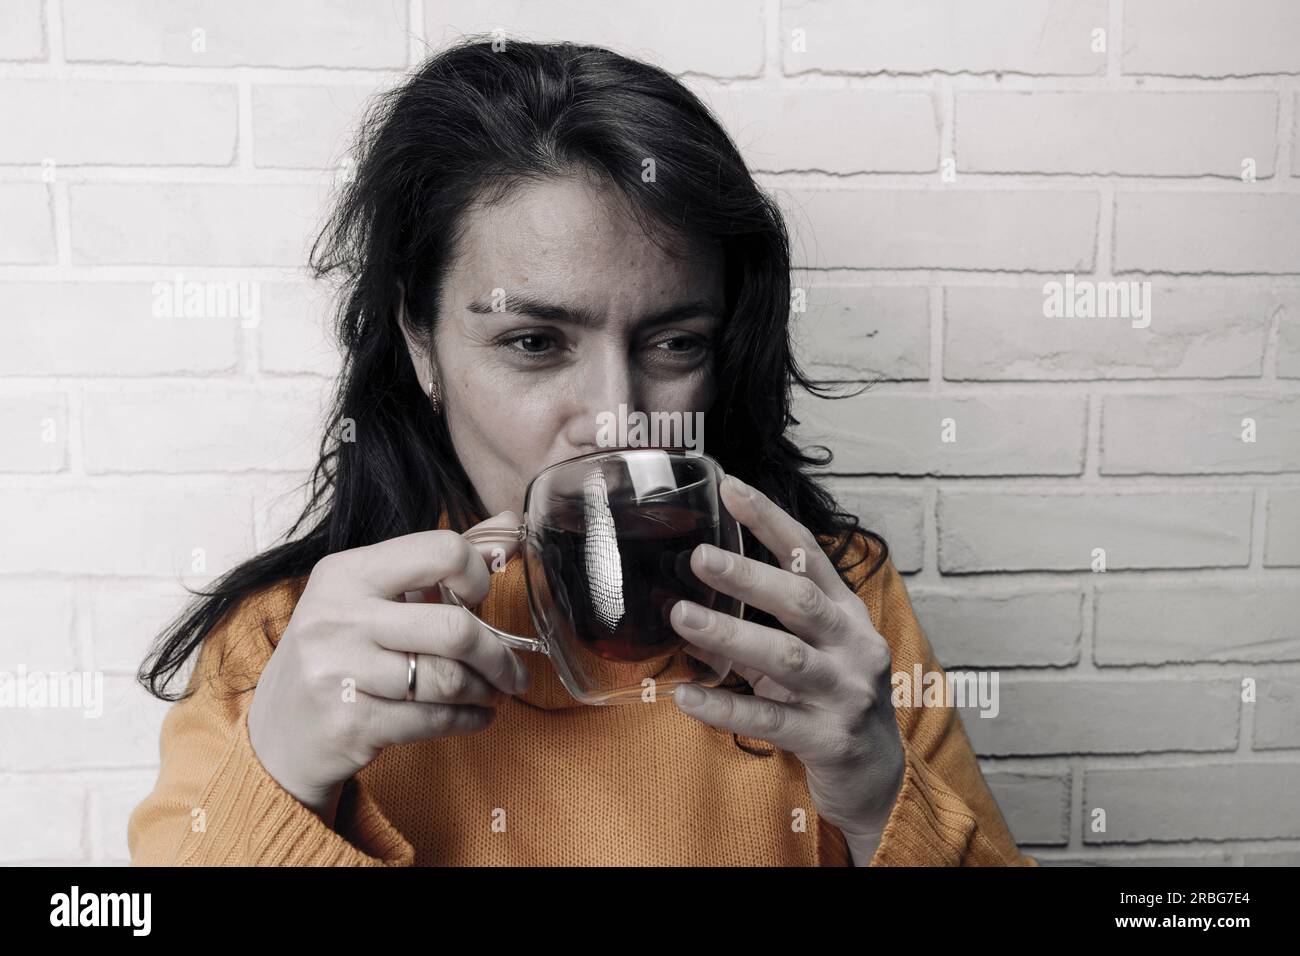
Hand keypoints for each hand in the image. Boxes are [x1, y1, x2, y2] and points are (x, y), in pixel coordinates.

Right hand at [247, 512, 532, 822]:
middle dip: (498, 655)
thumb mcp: (372, 596)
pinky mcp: (350, 723)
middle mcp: (338, 616)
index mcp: (347, 572)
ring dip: (486, 690)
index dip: (477, 577)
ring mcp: (339, 671)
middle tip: (513, 669)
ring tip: (493, 691)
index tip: (480, 600)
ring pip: (449, 680)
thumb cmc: (339, 653)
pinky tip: (477, 715)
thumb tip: (510, 526)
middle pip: (455, 628)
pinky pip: (433, 720)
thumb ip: (439, 562)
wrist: (280, 733)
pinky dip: (469, 719)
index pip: (441, 551)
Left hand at [668, 475, 905, 850]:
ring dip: (729, 635)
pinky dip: (724, 705)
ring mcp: (845, 693)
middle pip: (800, 601)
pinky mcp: (827, 739)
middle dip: (748, 576)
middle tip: (698, 557)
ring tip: (682, 616)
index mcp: (848, 614)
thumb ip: (771, 618)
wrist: (877, 774)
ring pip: (784, 658)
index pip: (809, 556)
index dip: (770, 520)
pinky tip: (686, 695)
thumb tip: (697, 583)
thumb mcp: (815, 646)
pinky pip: (769, 718)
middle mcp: (854, 647)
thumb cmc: (832, 697)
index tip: (730, 488)